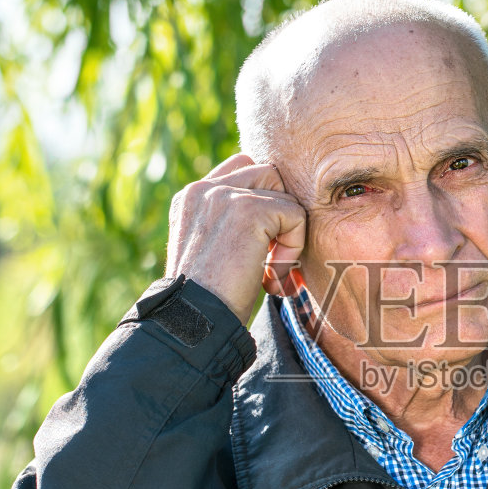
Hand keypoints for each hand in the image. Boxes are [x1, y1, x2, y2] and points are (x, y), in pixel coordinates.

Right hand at [164, 153, 306, 323]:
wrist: (193, 321)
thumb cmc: (206, 300)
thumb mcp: (211, 251)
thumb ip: (230, 223)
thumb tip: (274, 217)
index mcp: (191, 198)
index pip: (242, 167)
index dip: (264, 199)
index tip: (262, 244)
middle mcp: (203, 190)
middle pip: (269, 175)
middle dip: (280, 214)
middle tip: (271, 259)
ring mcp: (225, 196)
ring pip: (285, 196)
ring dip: (289, 238)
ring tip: (271, 275)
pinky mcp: (249, 211)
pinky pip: (296, 215)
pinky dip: (294, 250)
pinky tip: (272, 278)